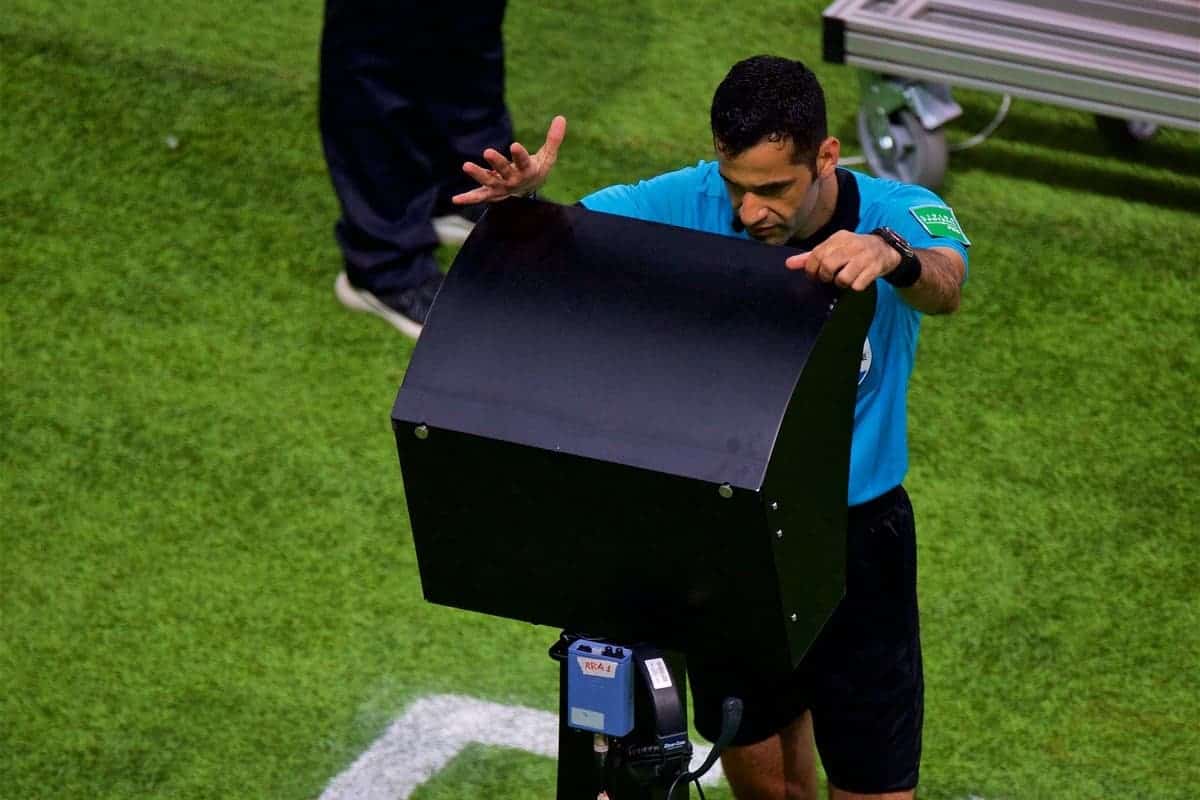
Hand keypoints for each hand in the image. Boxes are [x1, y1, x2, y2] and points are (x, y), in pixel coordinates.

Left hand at [451, 115, 566, 205]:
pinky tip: (455, 199)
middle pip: (504, 171)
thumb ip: (553, 139)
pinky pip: (479, 196)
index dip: (519, 154)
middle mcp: (514, 180)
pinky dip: (468, 199)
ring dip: (478, 174)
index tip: (514, 145)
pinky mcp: (491, 193)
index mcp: (528, 170)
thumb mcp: (548, 156)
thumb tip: (561, 117)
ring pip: (489, 182)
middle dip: (497, 162)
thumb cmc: (538, 169)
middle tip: (488, 151)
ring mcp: (501, 188)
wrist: (530, 191)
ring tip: (466, 165)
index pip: (524, 161)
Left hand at [784, 230, 900, 290]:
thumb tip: (788, 264)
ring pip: (843, 278)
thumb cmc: (853, 250)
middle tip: (828, 278)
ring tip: (843, 280)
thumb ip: (811, 256)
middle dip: (824, 277)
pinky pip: (858, 285)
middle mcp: (851, 245)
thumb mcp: (833, 249)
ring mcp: (864, 256)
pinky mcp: (875, 268)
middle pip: (828, 266)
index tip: (814, 275)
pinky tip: (857, 281)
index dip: (811, 269)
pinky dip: (855, 286)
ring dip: (840, 283)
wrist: (885, 248)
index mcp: (838, 238)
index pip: (816, 254)